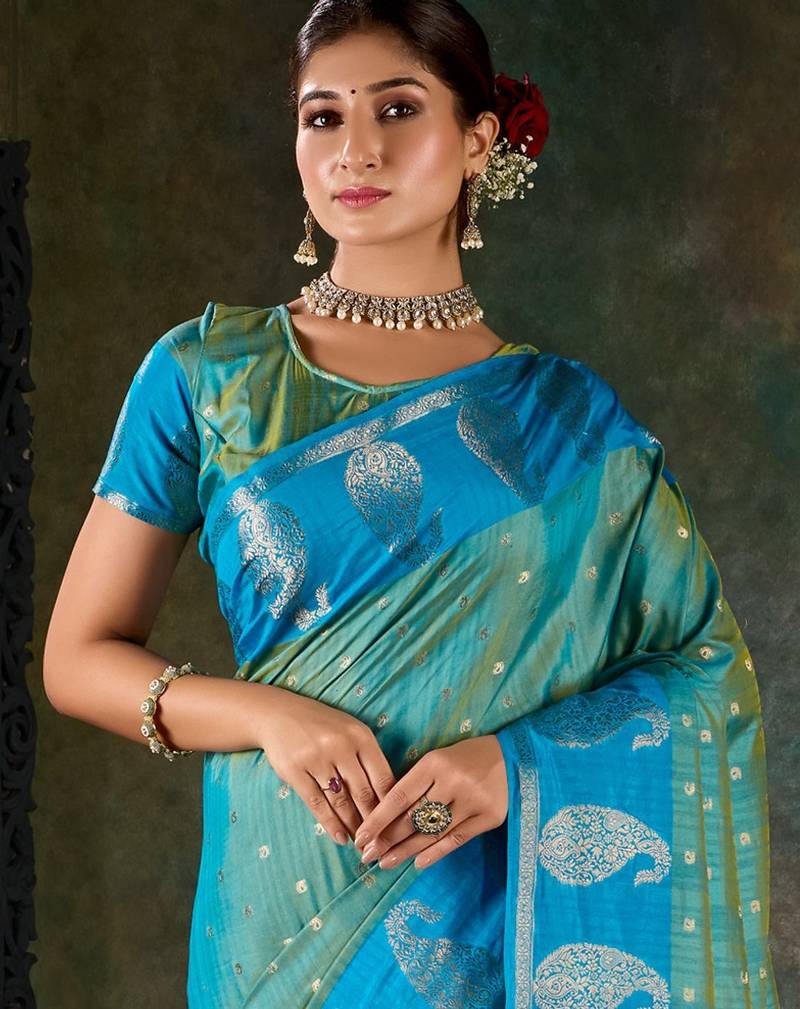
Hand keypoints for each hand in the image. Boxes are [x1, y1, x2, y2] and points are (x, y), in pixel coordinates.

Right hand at [253, 687, 397, 845]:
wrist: (279, 714)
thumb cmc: (323, 726)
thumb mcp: (351, 731)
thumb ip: (368, 758)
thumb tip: (387, 798)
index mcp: (361, 736)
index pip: (383, 778)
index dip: (390, 806)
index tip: (395, 826)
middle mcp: (341, 746)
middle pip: (363, 793)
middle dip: (373, 823)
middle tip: (380, 843)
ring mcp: (317, 758)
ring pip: (341, 802)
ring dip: (353, 826)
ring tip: (361, 844)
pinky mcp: (295, 771)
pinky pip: (317, 804)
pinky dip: (331, 824)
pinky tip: (340, 837)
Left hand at [352, 734, 508, 870]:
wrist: (512, 758)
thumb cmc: (465, 759)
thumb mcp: (437, 760)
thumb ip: (415, 783)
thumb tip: (384, 817)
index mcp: (434, 763)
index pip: (399, 796)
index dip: (377, 819)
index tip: (360, 836)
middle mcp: (452, 782)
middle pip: (413, 818)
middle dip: (387, 839)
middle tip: (368, 855)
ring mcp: (472, 801)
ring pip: (431, 833)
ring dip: (405, 851)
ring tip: (386, 862)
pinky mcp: (488, 818)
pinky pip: (455, 840)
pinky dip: (435, 853)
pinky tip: (417, 863)